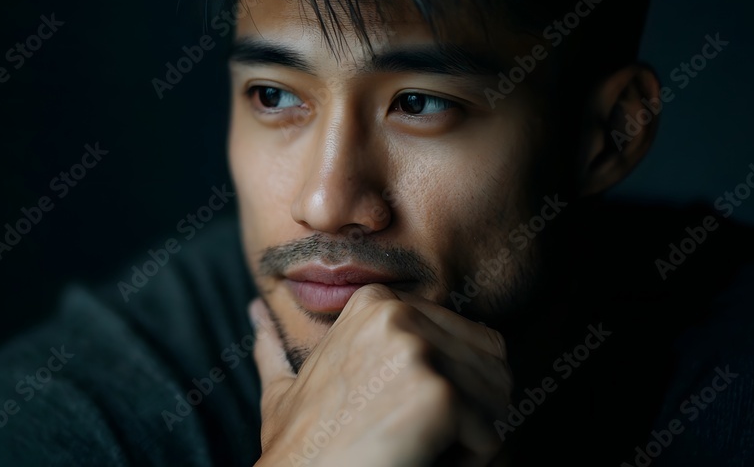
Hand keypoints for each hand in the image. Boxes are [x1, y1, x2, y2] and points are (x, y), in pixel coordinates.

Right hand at [251, 284, 511, 465]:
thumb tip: (255, 312)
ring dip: (466, 439)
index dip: (448, 391)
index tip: (395, 416)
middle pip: (492, 365)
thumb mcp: (283, 390)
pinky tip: (412, 462)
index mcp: (374, 303)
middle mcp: (398, 313)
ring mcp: (418, 350)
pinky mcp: (439, 393)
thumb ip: (276, 347)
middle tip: (410, 438)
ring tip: (409, 448)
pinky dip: (462, 464)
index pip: (471, 340)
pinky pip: (491, 438)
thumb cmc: (296, 452)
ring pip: (498, 400)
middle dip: (469, 413)